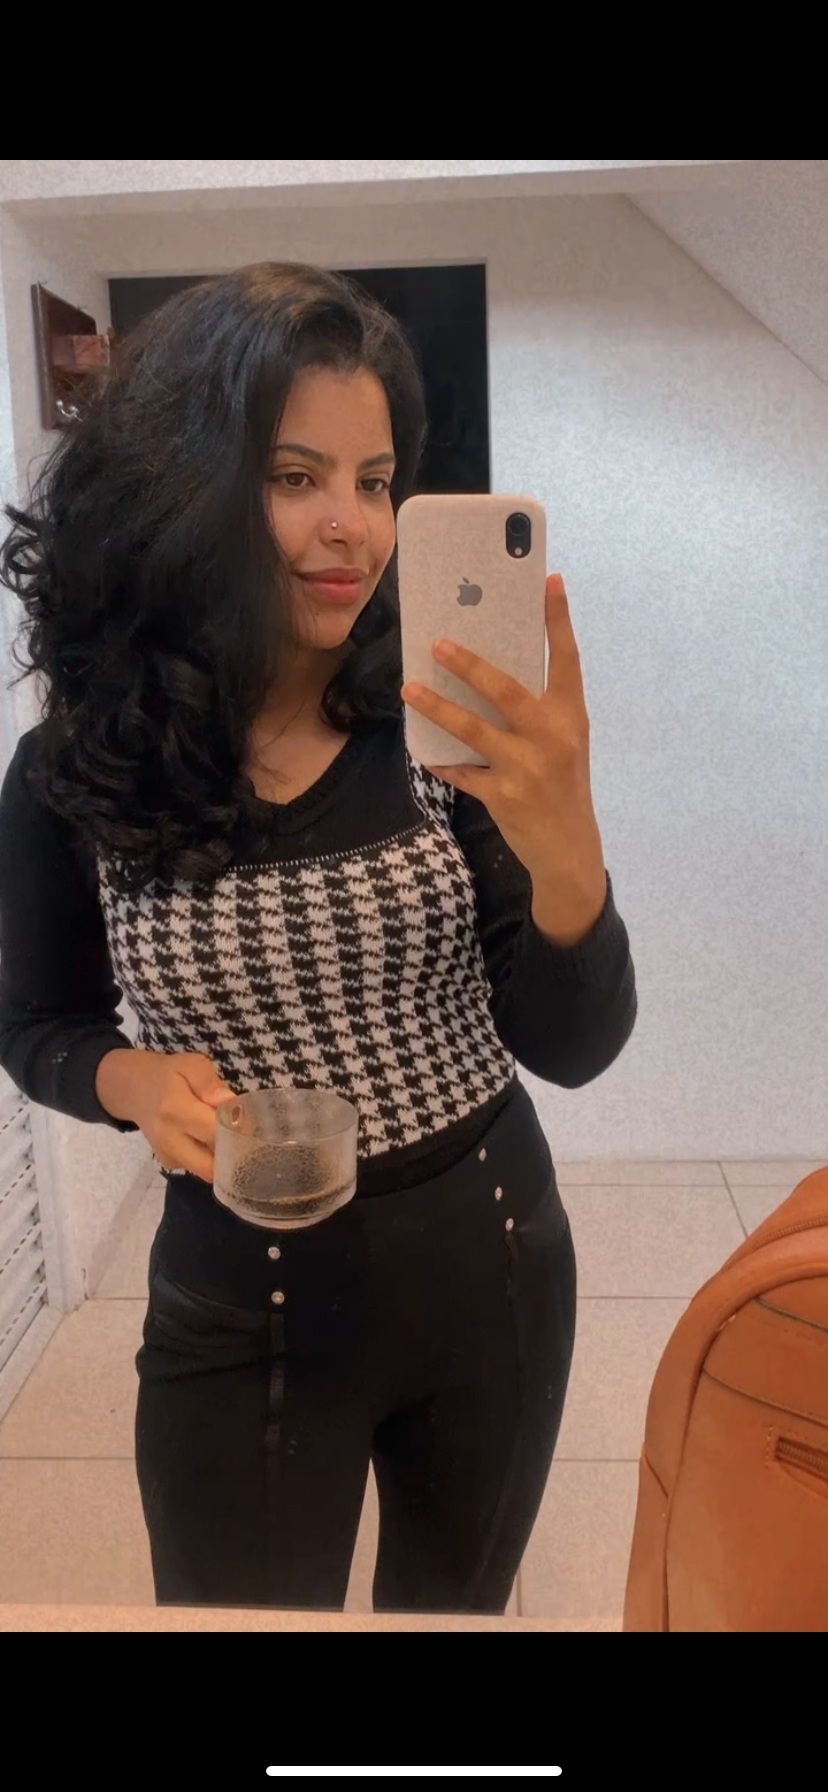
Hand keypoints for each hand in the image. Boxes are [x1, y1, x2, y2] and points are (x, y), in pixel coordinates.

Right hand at [96, 1049, 236, 1182]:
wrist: (134, 1090)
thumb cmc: (168, 1075)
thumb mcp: (191, 1065)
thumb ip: (210, 1083)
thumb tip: (229, 1102)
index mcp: (175, 1110)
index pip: (215, 1132)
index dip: (237, 1130)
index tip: (248, 1120)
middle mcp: (168, 1139)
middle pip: (211, 1166)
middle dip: (232, 1155)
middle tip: (243, 1136)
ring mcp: (167, 1155)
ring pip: (206, 1171)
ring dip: (222, 1158)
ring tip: (226, 1134)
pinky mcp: (169, 1163)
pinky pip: (198, 1168)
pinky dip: (210, 1157)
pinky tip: (210, 1138)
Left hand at [400, 573, 606, 916]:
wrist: (568, 849)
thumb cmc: (562, 784)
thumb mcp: (564, 741)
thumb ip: (537, 709)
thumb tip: (489, 670)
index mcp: (571, 716)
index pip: (567, 659)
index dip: (558, 620)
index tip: (549, 582)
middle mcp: (553, 738)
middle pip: (506, 691)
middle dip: (470, 666)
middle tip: (438, 644)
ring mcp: (527, 768)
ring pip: (474, 730)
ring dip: (438, 708)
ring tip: (410, 689)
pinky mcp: (504, 796)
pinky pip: (462, 772)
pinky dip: (439, 759)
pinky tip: (421, 748)